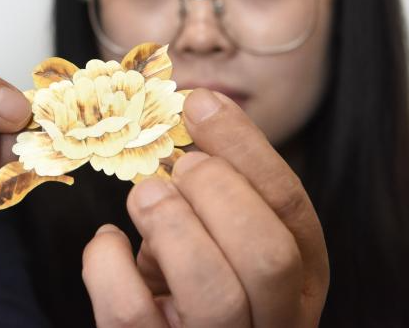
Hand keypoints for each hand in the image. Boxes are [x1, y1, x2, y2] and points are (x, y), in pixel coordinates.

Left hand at [82, 89, 328, 327]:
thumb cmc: (189, 288)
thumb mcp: (221, 241)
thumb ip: (218, 194)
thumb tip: (190, 111)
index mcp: (299, 282)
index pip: (291, 208)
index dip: (244, 146)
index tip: (199, 103)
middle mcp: (274, 324)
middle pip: (268, 255)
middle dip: (216, 191)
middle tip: (177, 165)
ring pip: (214, 296)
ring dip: (170, 225)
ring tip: (145, 196)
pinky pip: (132, 315)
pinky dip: (109, 264)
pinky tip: (109, 242)